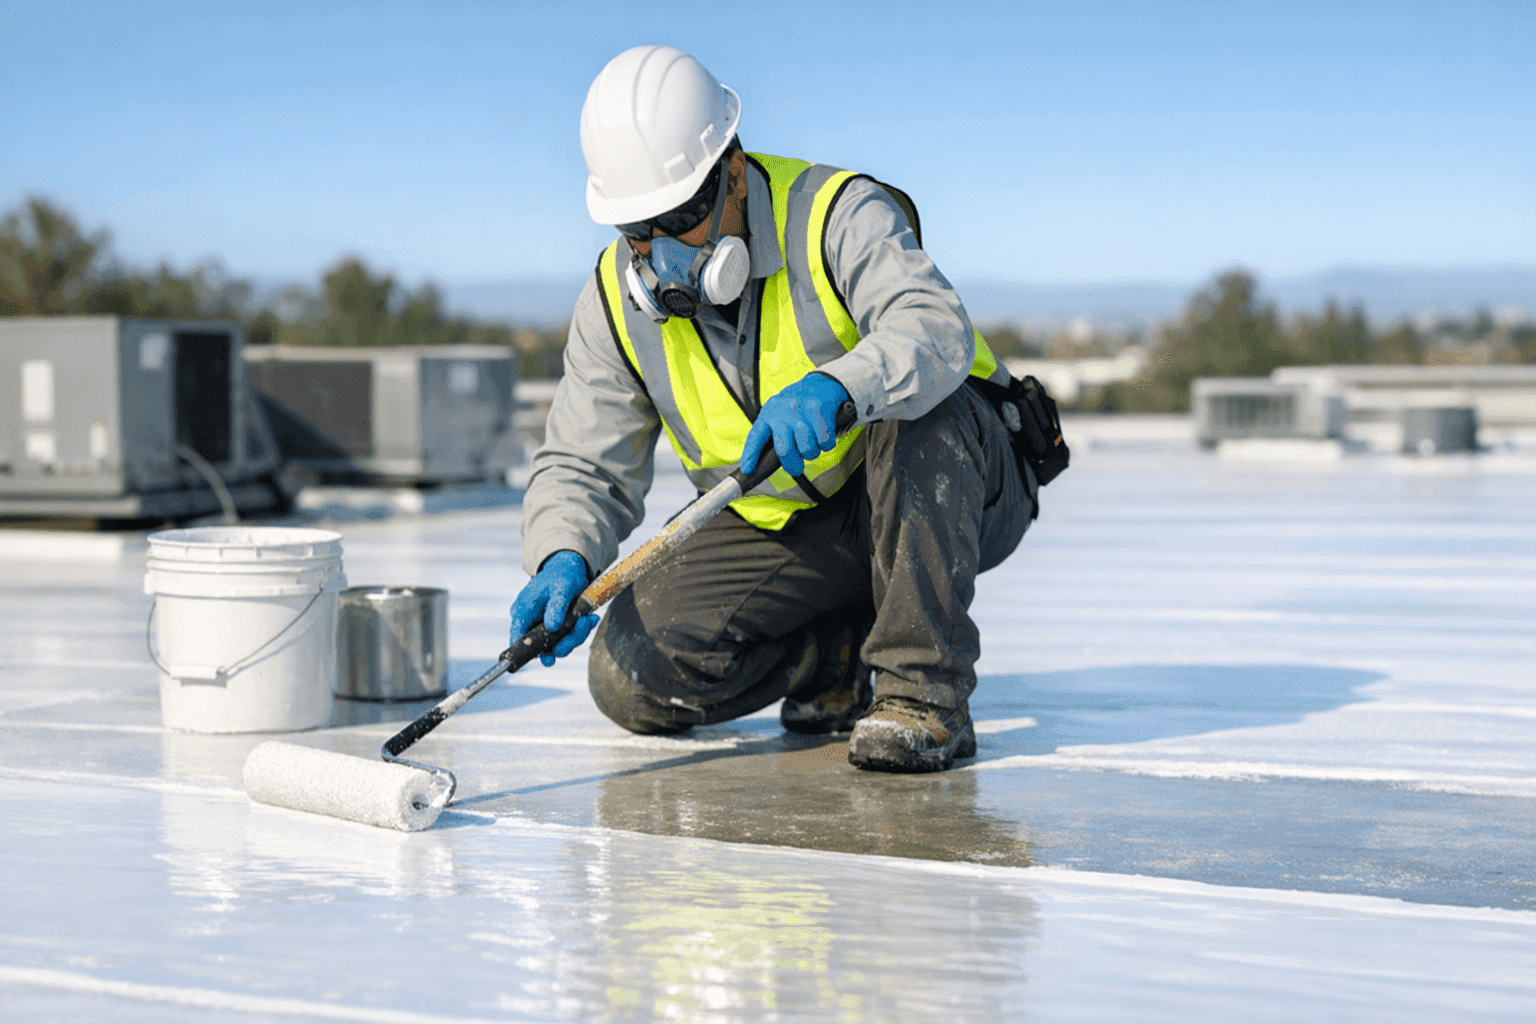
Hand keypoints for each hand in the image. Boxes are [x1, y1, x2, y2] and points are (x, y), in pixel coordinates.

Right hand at [508, 550, 599, 666]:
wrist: (570, 570)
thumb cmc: (561, 575)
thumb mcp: (561, 586)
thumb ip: (556, 605)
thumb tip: (552, 627)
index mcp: (524, 611)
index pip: (518, 636)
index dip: (526, 650)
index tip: (545, 657)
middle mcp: (532, 622)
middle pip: (542, 647)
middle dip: (564, 643)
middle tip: (582, 626)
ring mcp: (545, 627)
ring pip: (558, 645)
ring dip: (576, 636)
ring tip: (588, 619)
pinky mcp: (558, 629)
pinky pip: (568, 638)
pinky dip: (581, 631)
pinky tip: (589, 619)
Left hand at [741, 372, 850, 476]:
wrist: (821, 383)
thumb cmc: (797, 405)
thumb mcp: (778, 414)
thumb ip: (773, 434)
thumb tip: (766, 463)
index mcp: (768, 414)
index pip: (756, 436)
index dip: (750, 454)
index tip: (747, 469)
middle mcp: (782, 411)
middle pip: (784, 450)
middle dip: (792, 465)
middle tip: (797, 468)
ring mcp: (801, 411)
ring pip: (807, 449)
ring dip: (812, 452)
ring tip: (811, 443)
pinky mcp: (820, 411)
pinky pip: (824, 442)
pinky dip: (826, 444)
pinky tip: (823, 435)